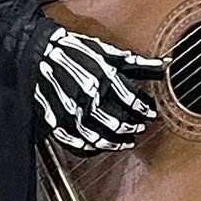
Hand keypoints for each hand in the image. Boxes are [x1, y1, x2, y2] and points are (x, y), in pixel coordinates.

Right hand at [35, 27, 163, 154]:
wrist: (37, 53)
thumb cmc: (75, 51)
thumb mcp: (107, 52)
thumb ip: (136, 64)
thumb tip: (163, 66)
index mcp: (103, 77)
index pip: (132, 100)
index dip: (145, 108)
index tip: (150, 112)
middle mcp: (88, 96)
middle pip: (118, 122)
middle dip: (133, 127)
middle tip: (141, 127)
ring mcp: (70, 112)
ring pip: (99, 137)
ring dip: (117, 142)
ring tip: (127, 142)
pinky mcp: (56, 122)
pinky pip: (76, 144)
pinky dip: (92, 149)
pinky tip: (101, 146)